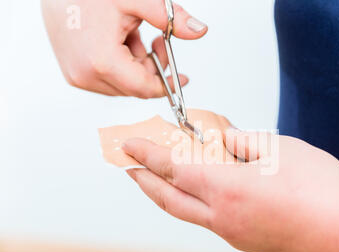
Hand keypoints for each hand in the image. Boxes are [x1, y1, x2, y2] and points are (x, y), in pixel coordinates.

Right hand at [41, 0, 206, 97]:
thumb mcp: (135, 0)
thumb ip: (170, 18)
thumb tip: (199, 30)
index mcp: (101, 62)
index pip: (145, 89)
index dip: (167, 84)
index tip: (181, 77)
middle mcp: (86, 75)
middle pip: (135, 87)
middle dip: (153, 67)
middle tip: (159, 40)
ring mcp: (77, 76)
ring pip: (123, 84)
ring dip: (137, 63)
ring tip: (132, 33)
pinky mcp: (73, 72)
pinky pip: (107, 78)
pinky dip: (121, 63)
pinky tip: (120, 38)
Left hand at [121, 129, 338, 251]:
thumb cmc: (321, 187)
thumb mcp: (278, 149)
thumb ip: (242, 142)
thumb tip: (225, 141)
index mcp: (226, 188)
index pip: (173, 169)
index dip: (147, 155)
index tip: (130, 145)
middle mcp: (223, 217)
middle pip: (170, 199)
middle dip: (145, 181)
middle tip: (130, 167)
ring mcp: (234, 234)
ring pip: (189, 213)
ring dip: (170, 194)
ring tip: (162, 179)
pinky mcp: (249, 243)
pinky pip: (212, 221)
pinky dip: (198, 204)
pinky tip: (206, 193)